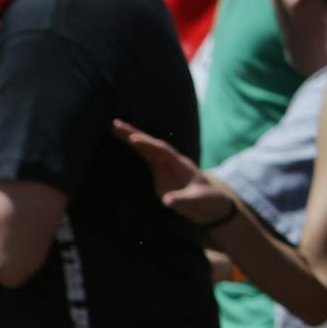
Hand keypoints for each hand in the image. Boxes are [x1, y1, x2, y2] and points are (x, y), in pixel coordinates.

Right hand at [110, 119, 236, 227]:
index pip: (162, 152)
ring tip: (115, 128)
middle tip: (115, 124)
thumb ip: (182, 200)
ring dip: (131, 137)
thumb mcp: (196, 201)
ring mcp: (164, 165)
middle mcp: (170, 160)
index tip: (133, 139)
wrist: (211, 203)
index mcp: (179, 164)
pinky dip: (134, 147)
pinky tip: (124, 140)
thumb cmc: (205, 201)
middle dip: (134, 134)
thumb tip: (166, 201)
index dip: (148, 145)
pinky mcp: (159, 171)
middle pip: (151, 144)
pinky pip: (145, 156)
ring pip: (146, 148)